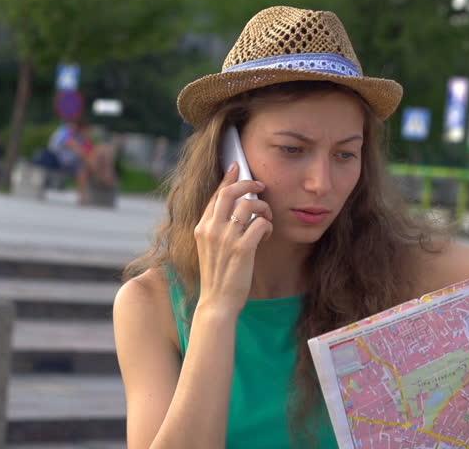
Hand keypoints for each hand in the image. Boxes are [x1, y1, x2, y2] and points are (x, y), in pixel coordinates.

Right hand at [193, 163, 272, 316]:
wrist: (217, 301)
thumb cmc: (218, 275)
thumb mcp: (210, 247)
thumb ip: (217, 228)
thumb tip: (235, 209)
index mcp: (202, 227)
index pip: (216, 194)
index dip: (229, 178)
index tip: (238, 167)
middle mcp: (211, 229)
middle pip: (230, 192)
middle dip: (248, 183)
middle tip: (261, 185)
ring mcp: (226, 238)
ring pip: (249, 205)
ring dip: (263, 208)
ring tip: (266, 218)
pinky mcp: (242, 249)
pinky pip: (260, 224)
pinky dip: (267, 226)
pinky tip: (265, 236)